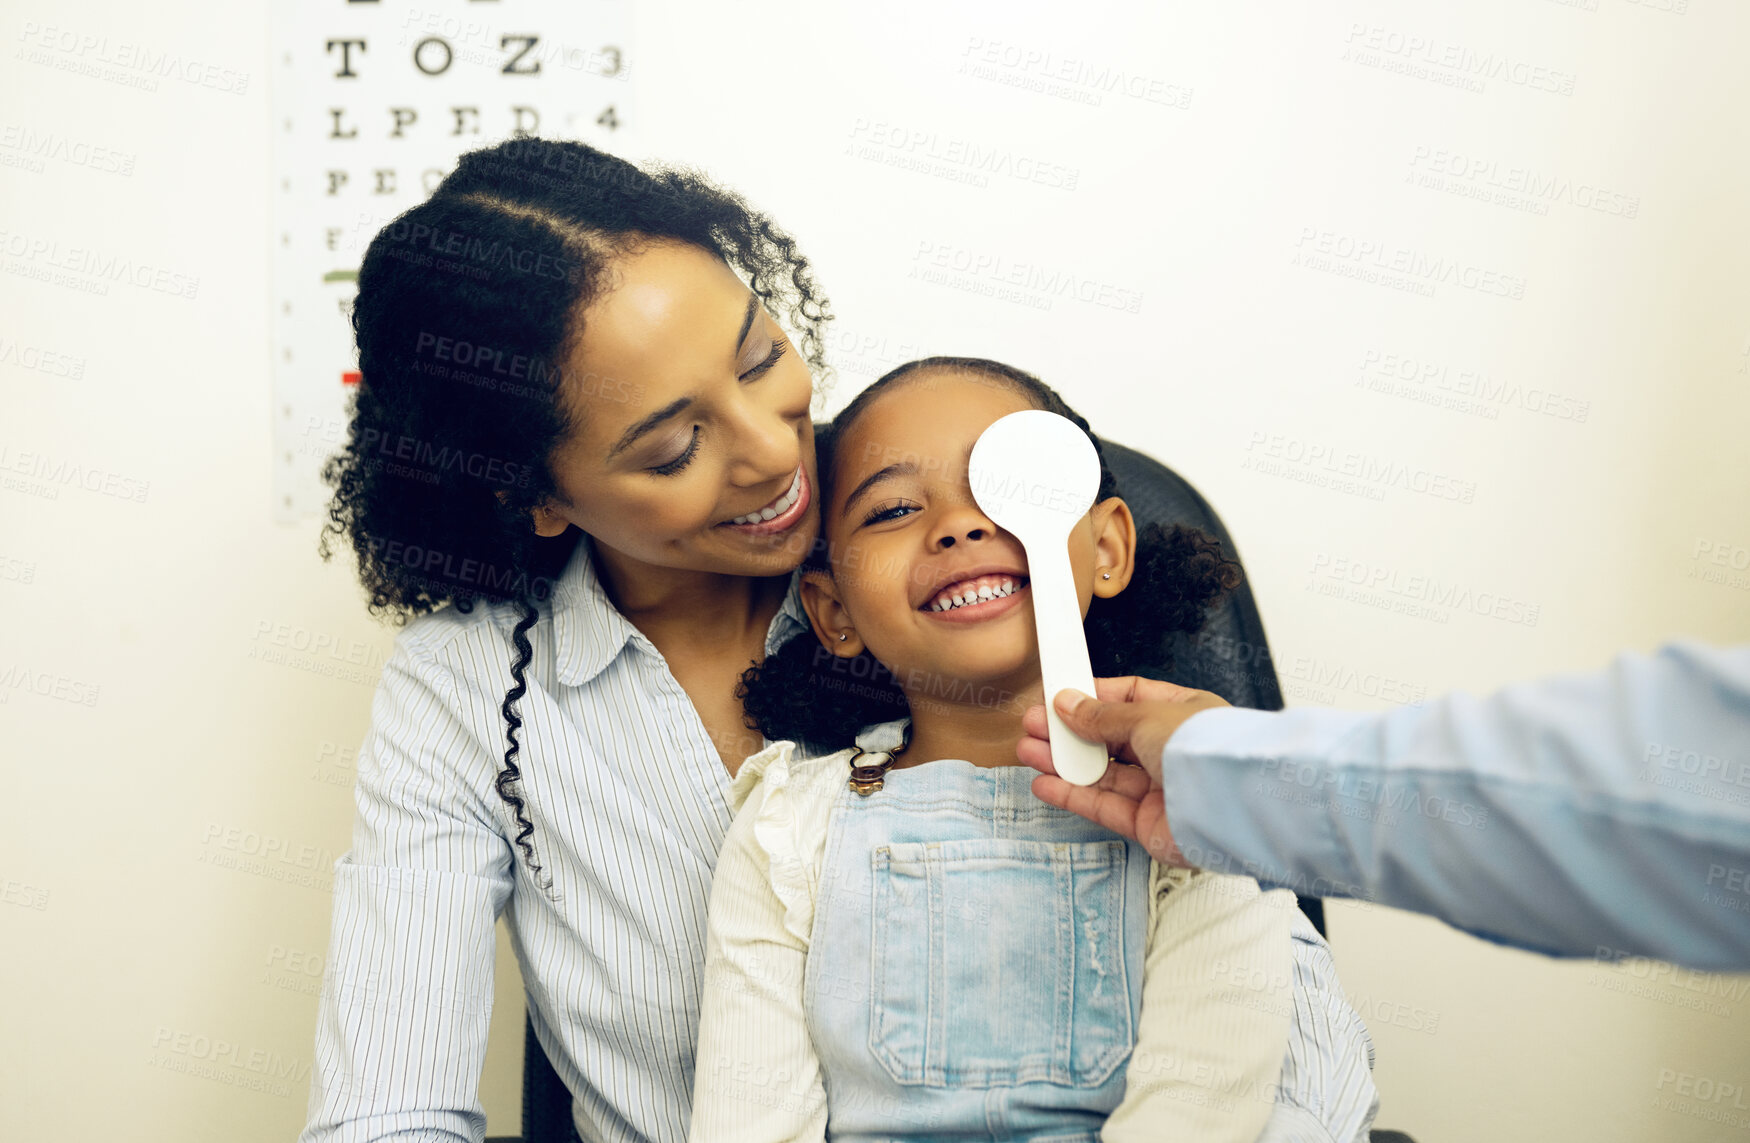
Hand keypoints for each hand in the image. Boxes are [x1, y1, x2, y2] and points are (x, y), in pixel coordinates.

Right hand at [1016, 676, 1229, 865]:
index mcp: (1183, 714)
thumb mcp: (1145, 714)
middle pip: (1110, 739)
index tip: (1059, 696)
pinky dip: (1072, 795)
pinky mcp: (1148, 825)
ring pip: (1102, 774)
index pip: (1130, 699)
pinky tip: (1045, 783)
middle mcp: (1172, 752)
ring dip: (1064, 763)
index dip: (1092, 698)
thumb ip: (1101, 715)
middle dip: (1069, 733)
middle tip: (1034, 726)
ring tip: (1028, 751)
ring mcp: (1160, 790)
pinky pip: (1103, 806)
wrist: (1228, 803)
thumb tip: (1068, 704)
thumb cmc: (1203, 748)